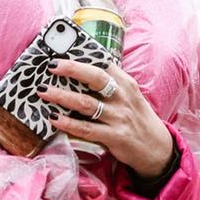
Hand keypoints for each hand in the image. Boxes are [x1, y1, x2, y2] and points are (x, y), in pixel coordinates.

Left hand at [42, 57, 175, 178]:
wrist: (157, 149)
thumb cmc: (137, 119)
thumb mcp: (130, 97)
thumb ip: (110, 84)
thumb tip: (79, 72)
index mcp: (126, 84)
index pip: (104, 64)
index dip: (82, 56)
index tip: (62, 51)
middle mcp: (123, 98)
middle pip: (95, 78)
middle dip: (71, 69)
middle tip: (51, 66)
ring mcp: (118, 117)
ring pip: (86, 104)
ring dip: (62, 96)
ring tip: (42, 91)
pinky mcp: (114, 136)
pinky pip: (86, 129)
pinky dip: (68, 123)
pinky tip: (54, 118)